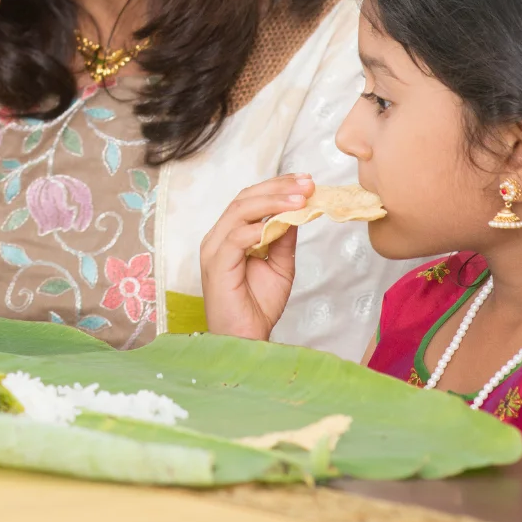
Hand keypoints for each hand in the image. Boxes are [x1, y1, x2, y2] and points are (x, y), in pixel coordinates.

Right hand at [199, 174, 314, 340]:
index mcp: (231, 233)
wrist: (247, 342)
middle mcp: (219, 236)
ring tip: (300, 198)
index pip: (251, 199)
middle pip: (245, 198)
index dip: (278, 186)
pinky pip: (236, 238)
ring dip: (273, 201)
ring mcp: (215, 248)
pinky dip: (258, 228)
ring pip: (240, 211)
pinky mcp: (217, 264)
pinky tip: (280, 223)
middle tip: (307, 183)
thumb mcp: (280, 266)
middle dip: (278, 187)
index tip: (306, 180)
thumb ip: (284, 238)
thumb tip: (299, 210)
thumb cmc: (258, 306)